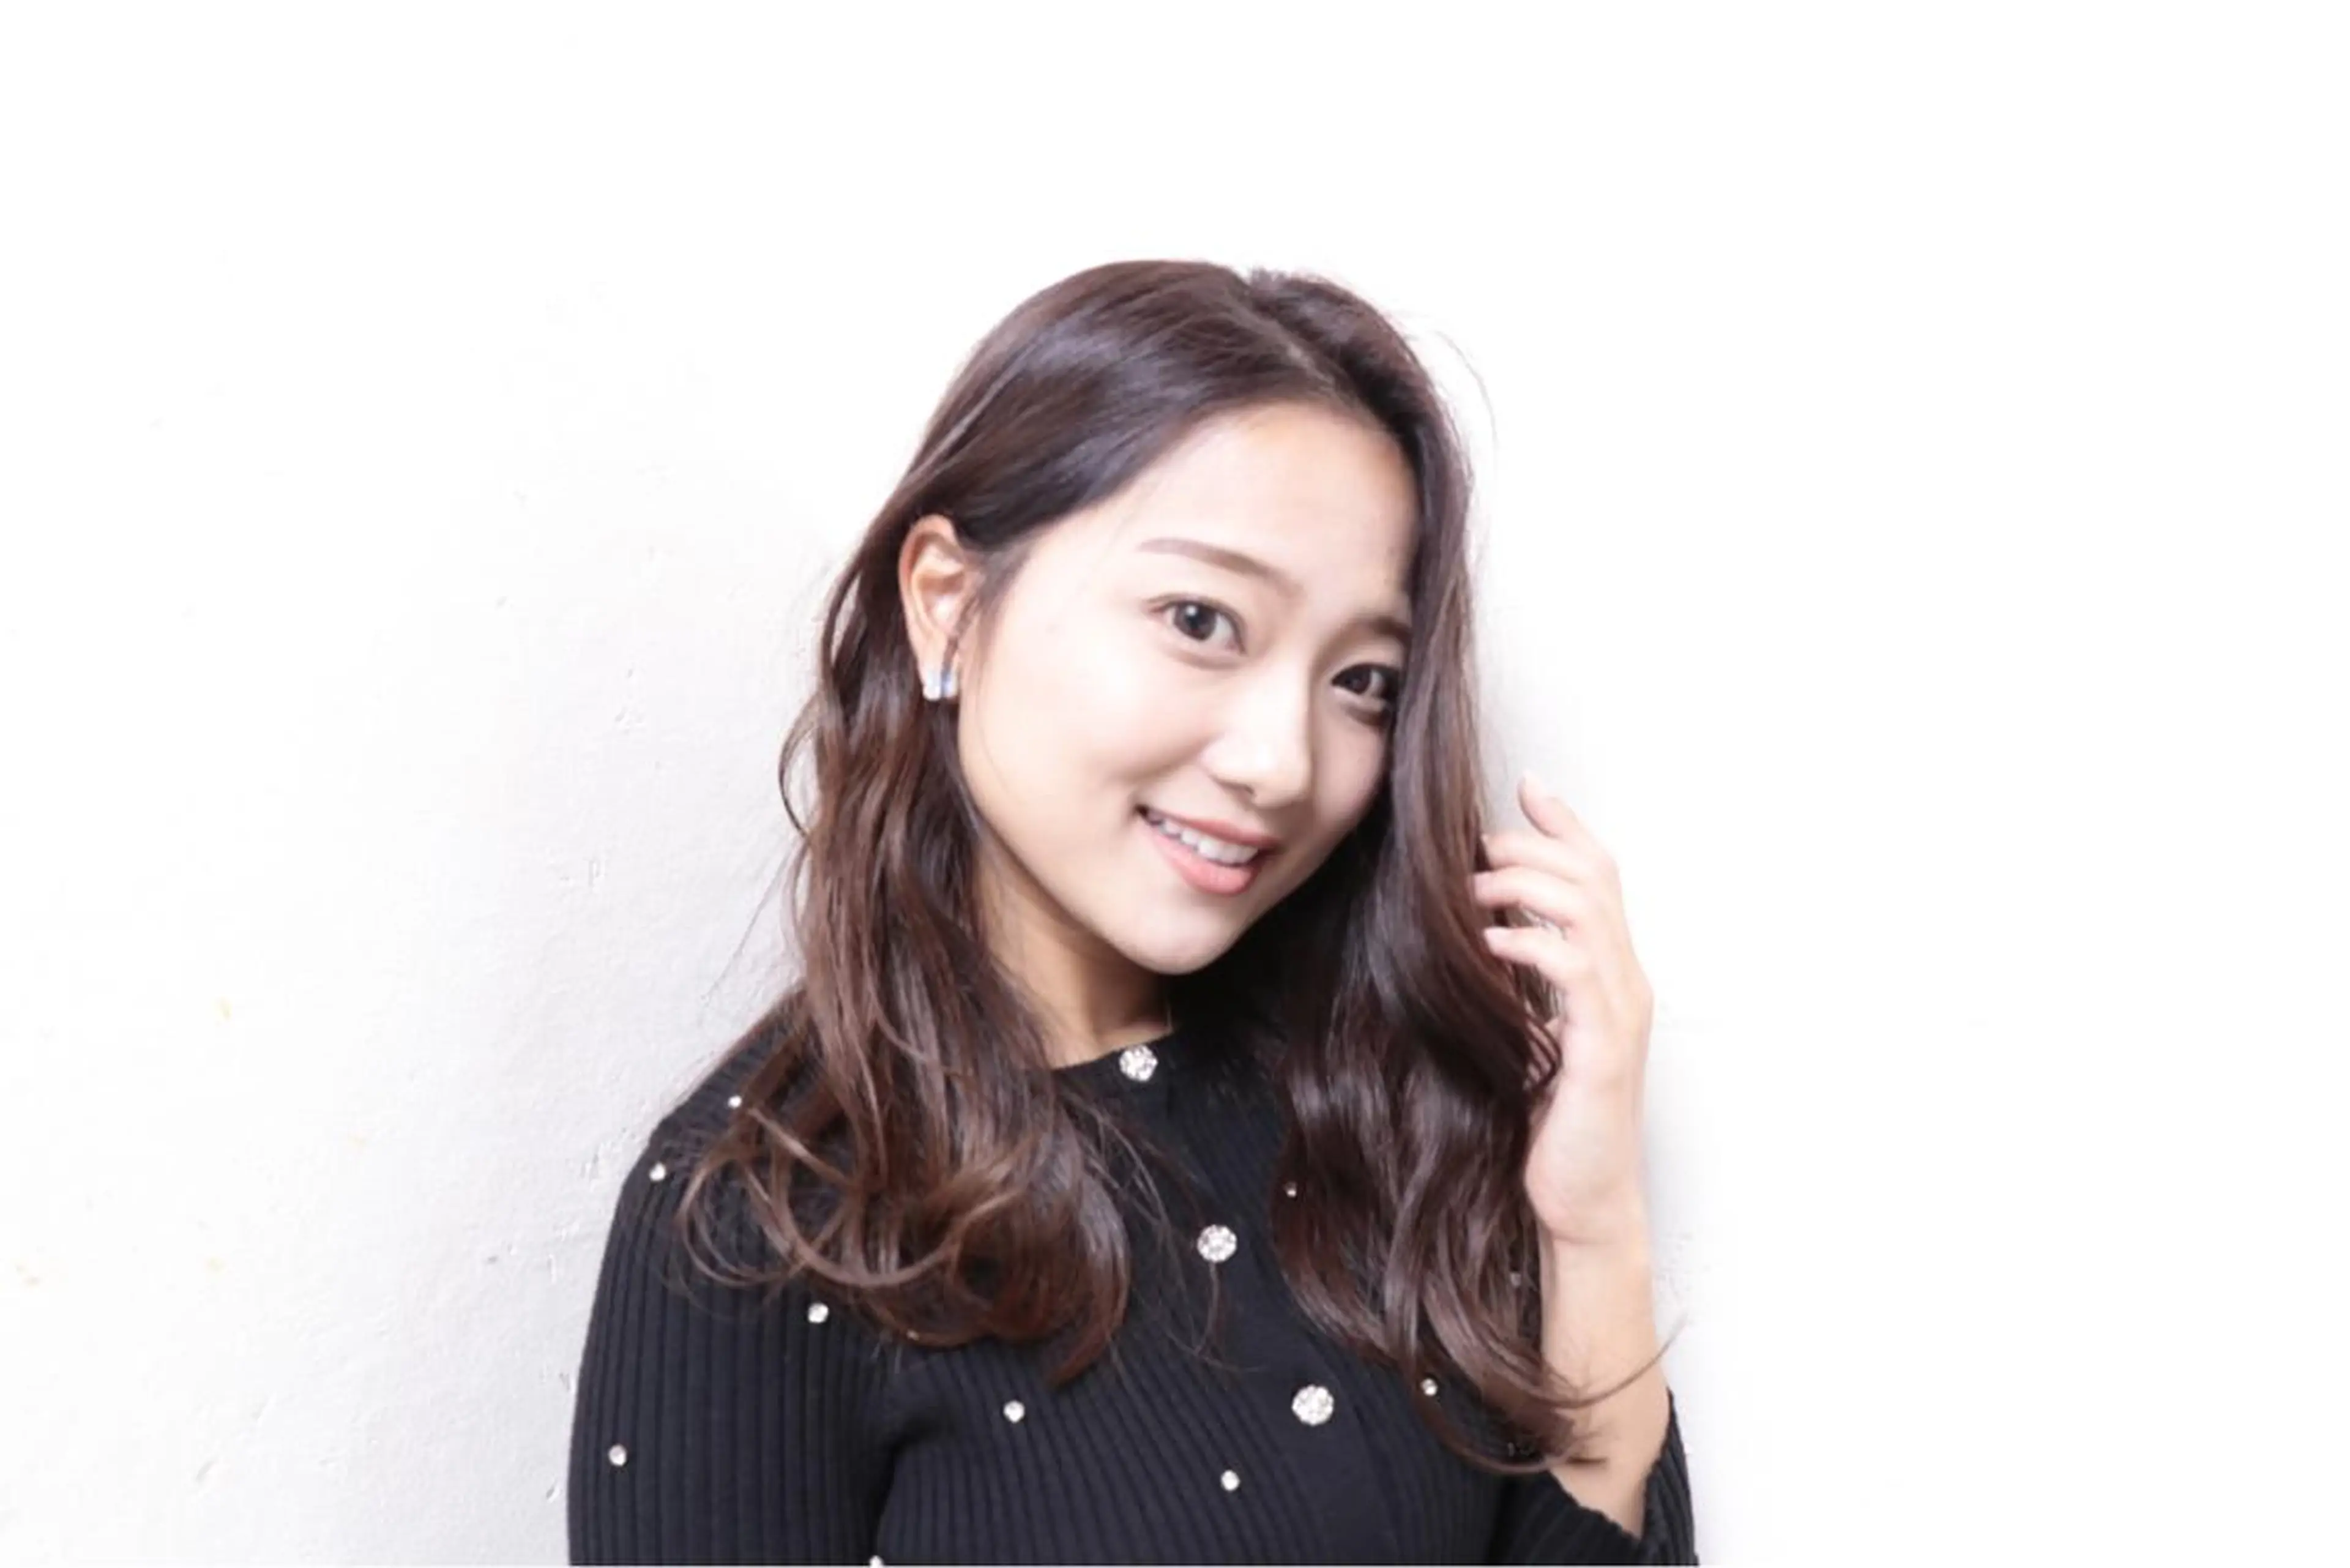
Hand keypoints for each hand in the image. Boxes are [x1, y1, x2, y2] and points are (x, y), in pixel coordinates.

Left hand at [1474, 772, 1656, 1250]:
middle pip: (1595, 877)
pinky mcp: (1600, 1052)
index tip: (1526, 784)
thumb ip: (1520, 980)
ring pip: (1587, 912)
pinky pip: (1575, 973)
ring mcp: (1619, 1015)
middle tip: (1477, 846)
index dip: (1566, 824)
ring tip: (1473, 889)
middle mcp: (1626, 983)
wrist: (1579, 1201)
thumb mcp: (1529, 1029)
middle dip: (1535, 844)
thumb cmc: (1547, 1119)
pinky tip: (1488, 943)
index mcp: (1611, 973)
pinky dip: (1530, 944)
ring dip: (1525, 885)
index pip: (1599, 874)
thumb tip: (1479, 929)